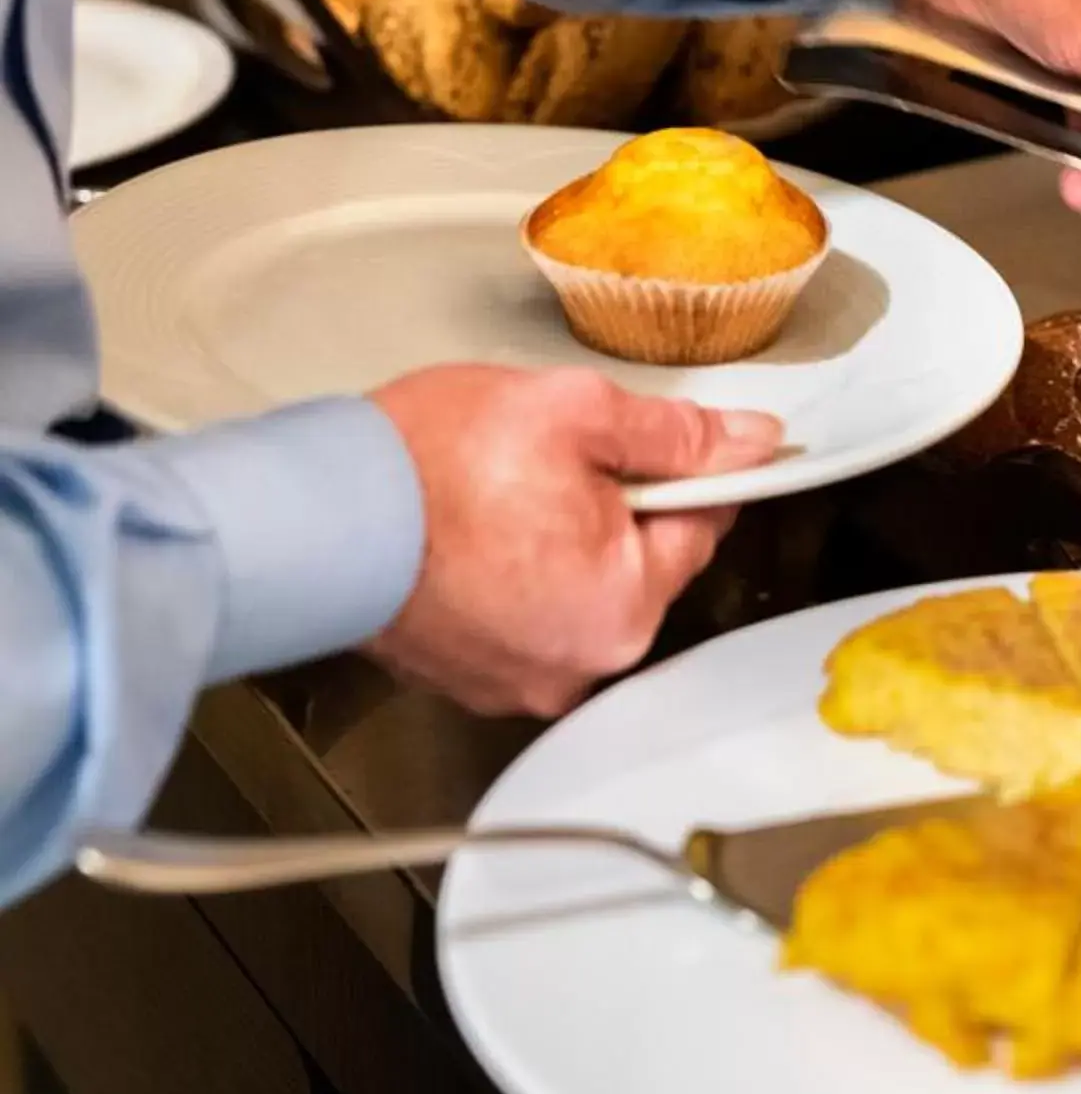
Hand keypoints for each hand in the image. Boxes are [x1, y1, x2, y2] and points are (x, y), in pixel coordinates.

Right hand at [365, 365, 778, 715]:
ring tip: (503, 490)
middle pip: (638, 565)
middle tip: (556, 455)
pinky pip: (522, 616)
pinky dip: (511, 575)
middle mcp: (579, 664)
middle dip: (614, 507)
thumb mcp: (577, 413)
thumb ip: (677, 434)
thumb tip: (750, 440)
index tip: (657, 440)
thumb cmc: (433, 465)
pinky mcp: (467, 677)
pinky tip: (473, 530)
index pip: (702, 527)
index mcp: (623, 607)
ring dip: (560, 541)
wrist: (317, 514)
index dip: (686, 470)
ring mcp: (517, 680)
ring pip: (577, 590)